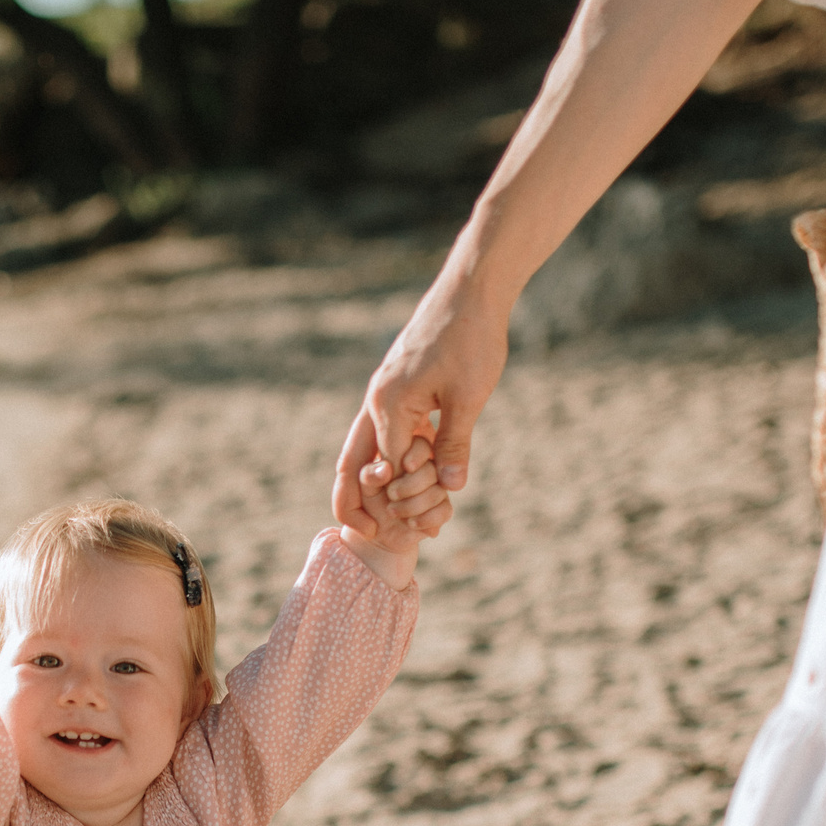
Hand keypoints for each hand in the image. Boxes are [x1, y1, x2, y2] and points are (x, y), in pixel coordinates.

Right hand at [332, 277, 508, 540]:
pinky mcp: (397, 386)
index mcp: (389, 406)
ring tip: (387, 514)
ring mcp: (383, 393)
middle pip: (353, 464)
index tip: (421, 529)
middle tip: (376, 535)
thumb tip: (451, 488)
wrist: (472, 289)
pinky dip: (393, 458)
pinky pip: (385, 432)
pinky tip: (410, 475)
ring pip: (365, 448)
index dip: (400, 503)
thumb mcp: (469, 397)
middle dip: (361, 503)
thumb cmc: (472, 337)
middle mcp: (376, 401)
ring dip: (376, 482)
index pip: (385, 471)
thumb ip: (456, 445)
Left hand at [341, 436, 447, 586]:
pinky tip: (411, 523)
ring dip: (414, 505)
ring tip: (392, 512)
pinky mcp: (443, 509)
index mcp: (409, 454)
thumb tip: (386, 469)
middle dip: (411, 485)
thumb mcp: (364, 488)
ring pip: (439, 491)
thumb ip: (370, 475)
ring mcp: (438, 488)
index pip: (422, 445)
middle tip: (391, 494)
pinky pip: (445, 510)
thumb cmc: (369, 502)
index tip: (405, 466)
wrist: (377, 532)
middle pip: (432, 469)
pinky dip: (427, 518)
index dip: (416, 455)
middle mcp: (428, 468)